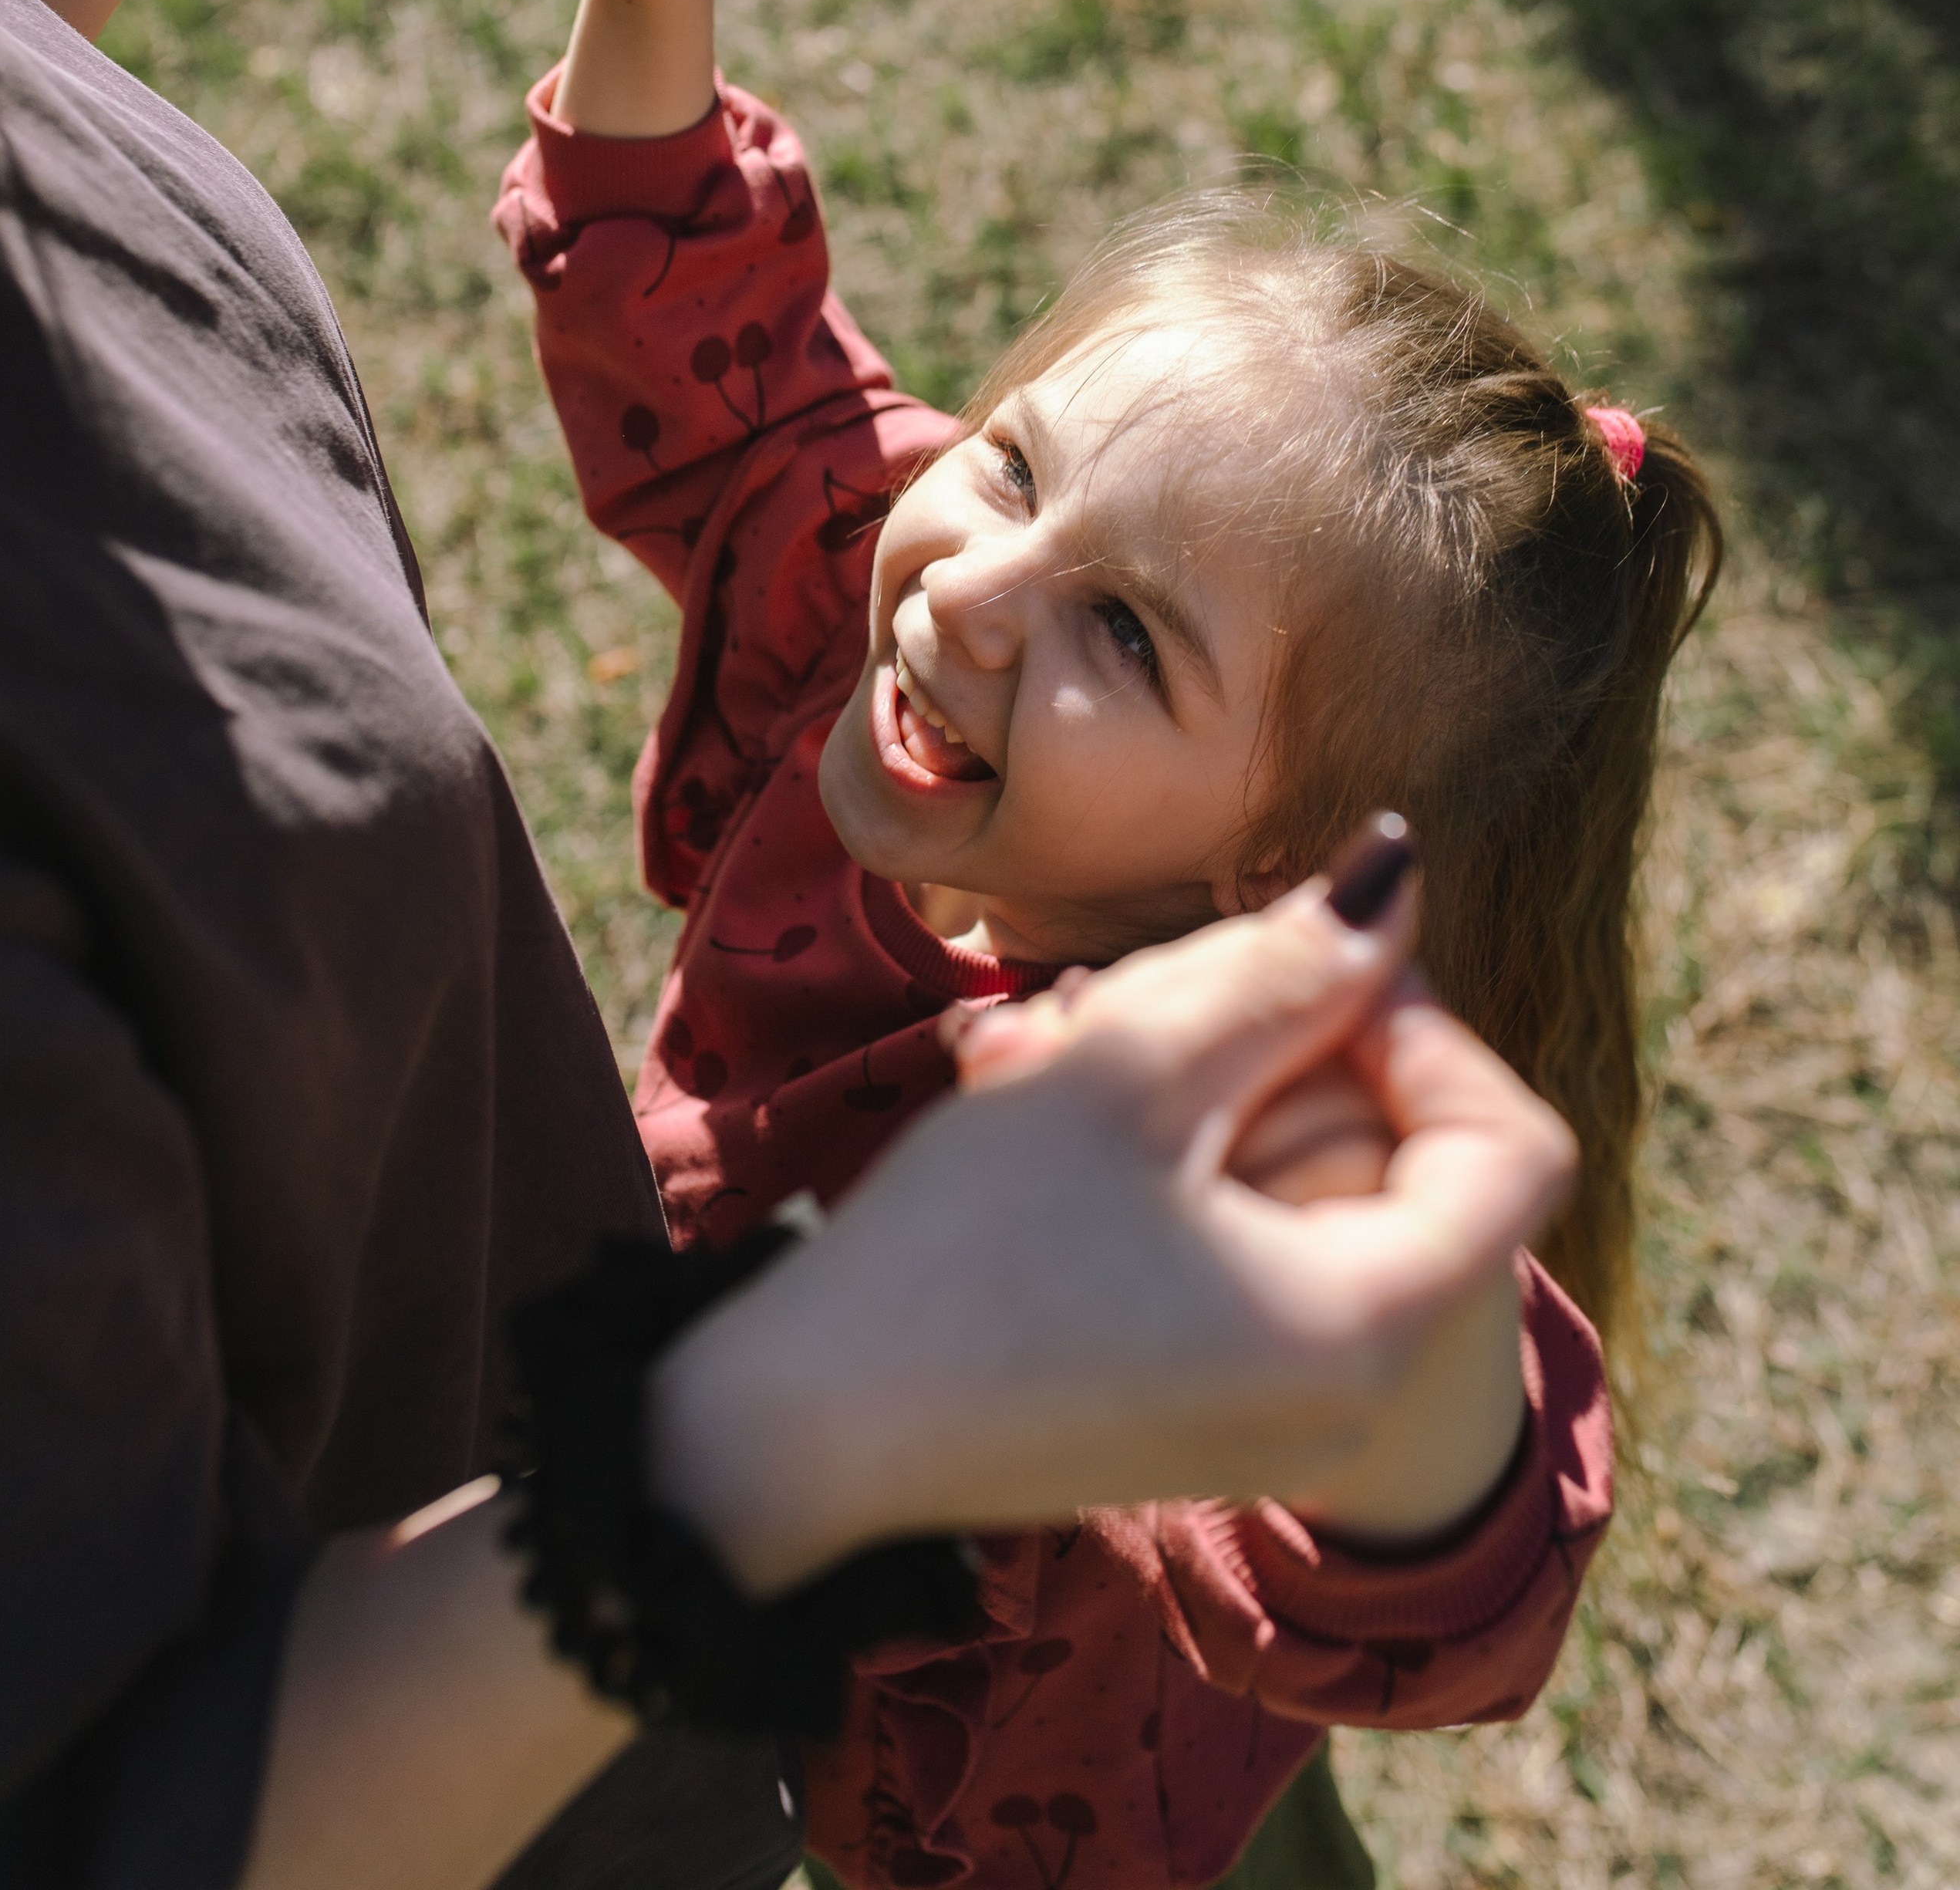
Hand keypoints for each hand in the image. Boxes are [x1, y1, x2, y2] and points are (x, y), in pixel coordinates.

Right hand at [650, 851, 1574, 1593]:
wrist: (801, 1433)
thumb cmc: (966, 1249)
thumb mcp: (1131, 1074)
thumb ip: (1284, 969)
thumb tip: (1398, 879)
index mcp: (1367, 1327)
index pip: (1511, 1140)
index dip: (1422, 1027)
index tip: (1292, 978)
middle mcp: (1349, 1395)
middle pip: (1403, 1165)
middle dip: (1285, 1052)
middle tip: (1143, 1007)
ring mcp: (1274, 1421)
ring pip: (1308, 1199)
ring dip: (1210, 1098)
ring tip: (1071, 1051)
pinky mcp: (1196, 1415)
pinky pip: (1244, 1261)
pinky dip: (1175, 1173)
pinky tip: (1055, 1122)